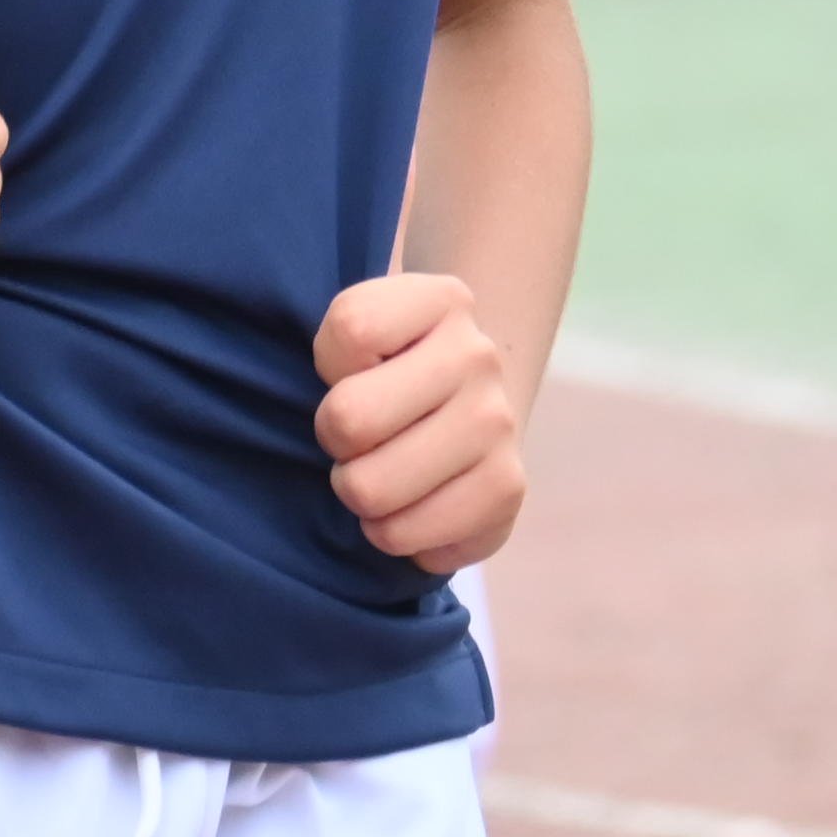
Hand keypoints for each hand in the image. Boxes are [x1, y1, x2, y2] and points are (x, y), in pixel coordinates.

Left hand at [315, 269, 524, 575]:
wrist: (471, 405)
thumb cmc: (392, 368)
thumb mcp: (363, 329)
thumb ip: (337, 345)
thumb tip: (338, 418)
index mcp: (441, 300)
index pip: (352, 329)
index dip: (329, 364)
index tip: (350, 371)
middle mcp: (479, 355)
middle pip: (349, 419)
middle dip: (336, 441)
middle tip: (356, 440)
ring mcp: (499, 423)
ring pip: (372, 489)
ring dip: (360, 497)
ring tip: (379, 476)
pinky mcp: (507, 490)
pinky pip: (406, 537)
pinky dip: (394, 535)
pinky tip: (411, 507)